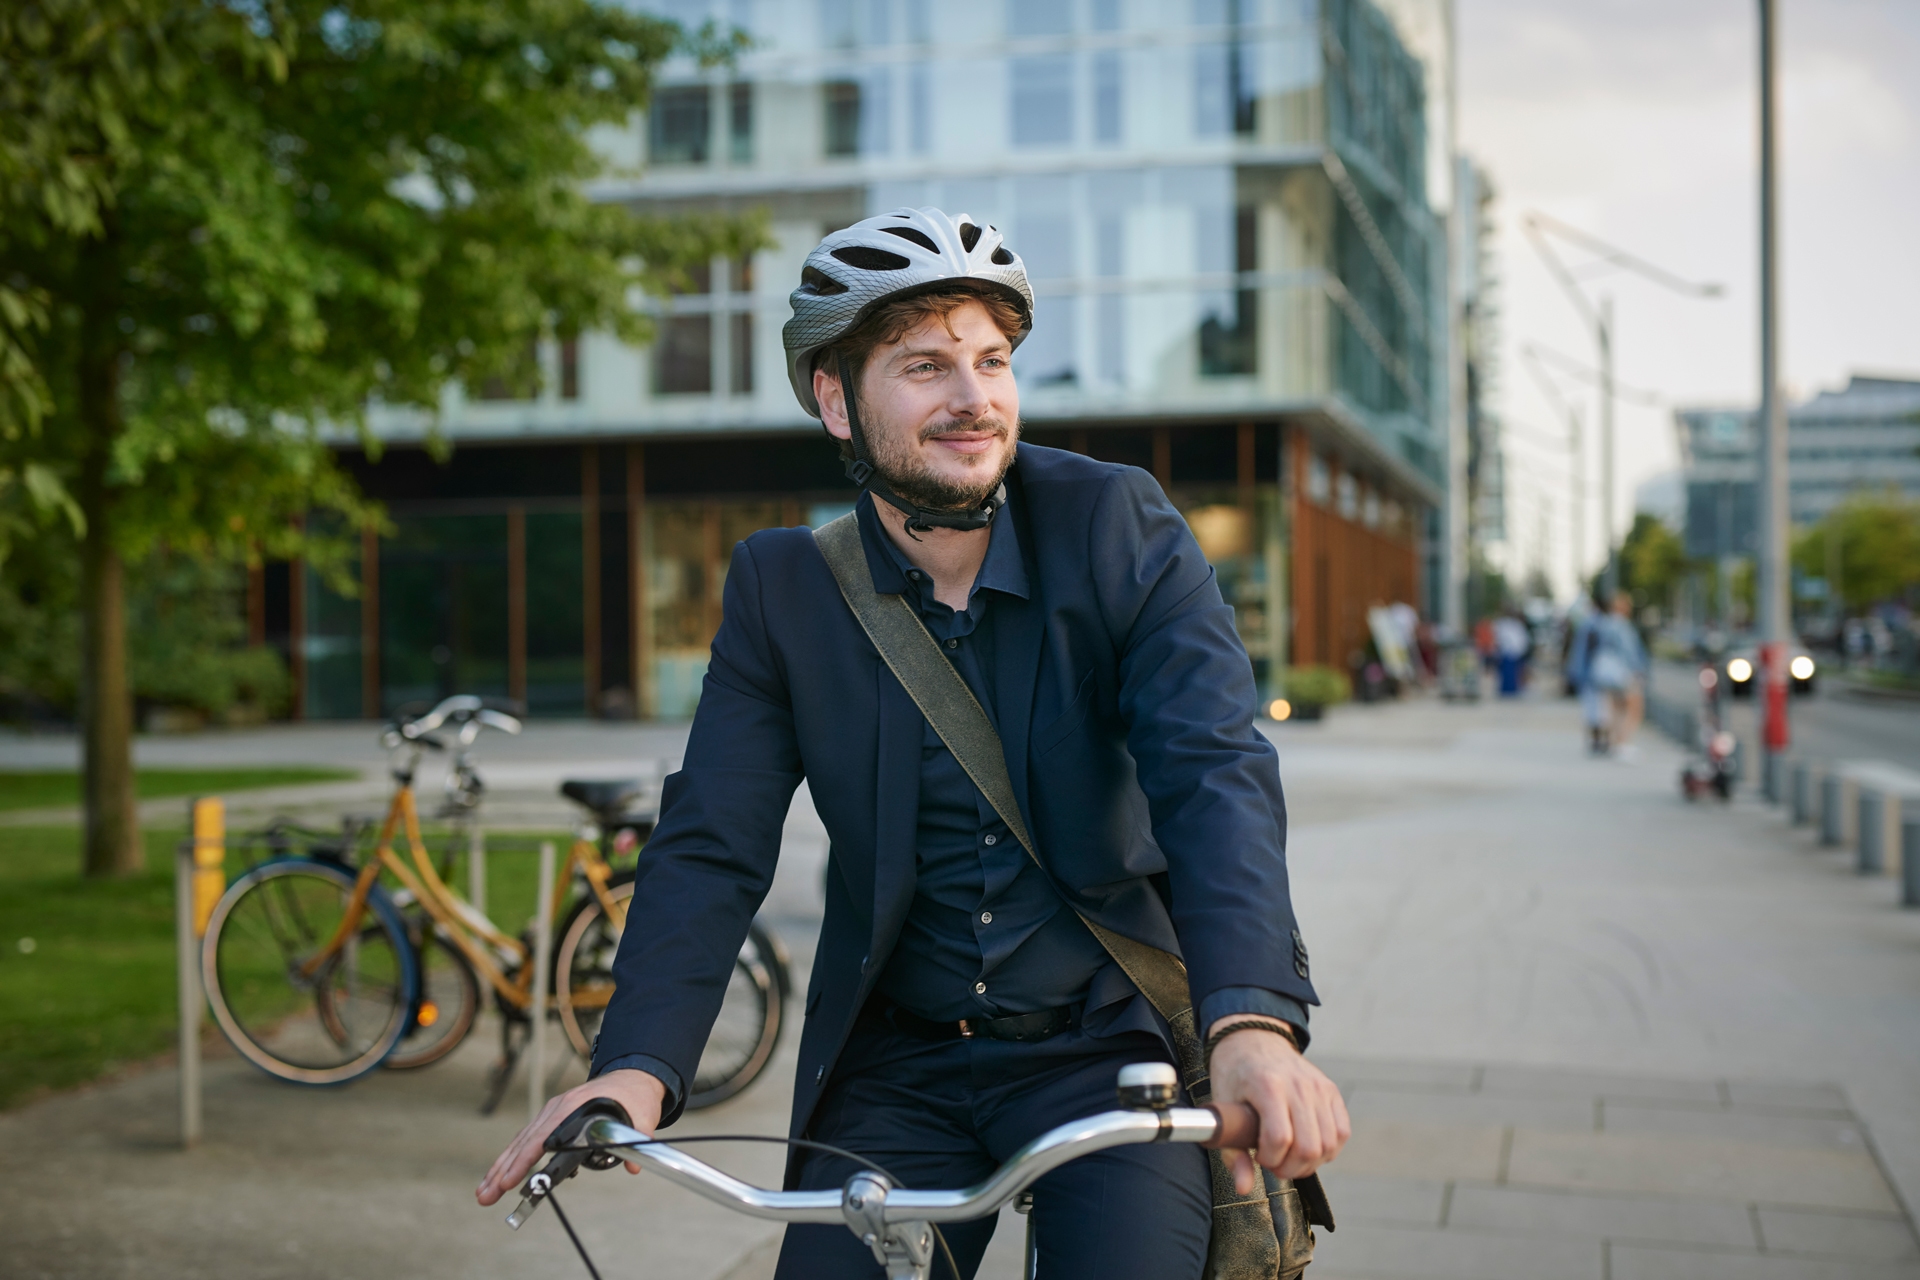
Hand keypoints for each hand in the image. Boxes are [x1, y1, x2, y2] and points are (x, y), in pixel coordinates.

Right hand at [475, 1068, 665, 1206]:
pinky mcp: (551, 1118)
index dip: (524, 1160)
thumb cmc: (633, 1095)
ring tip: (484, 1192)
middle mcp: (557, 1108)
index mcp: (573, 1107)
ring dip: (500, 1168)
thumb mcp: (641, 1115)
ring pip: (520, 1142)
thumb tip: (634, 1165)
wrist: (632, 1077)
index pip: (541, 1137)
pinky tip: (500, 1175)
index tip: (509, 1181)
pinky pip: (525, 1139)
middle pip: (523, 1142)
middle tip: (485, 1196)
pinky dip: (511, 1157)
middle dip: (502, 1171)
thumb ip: (637, 1138)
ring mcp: (552, 1112)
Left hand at [1205, 1018, 1349, 1195]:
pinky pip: (1342, 1132)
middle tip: (1275, 1163)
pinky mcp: (1331, 1090)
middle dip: (1290, 1168)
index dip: (1269, 1159)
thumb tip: (1243, 1188)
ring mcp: (1319, 1087)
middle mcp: (1298, 1085)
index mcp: (1267, 1085)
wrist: (1254, 1039)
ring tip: (1290, 1157)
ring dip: (1310, 1163)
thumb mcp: (1224, 1108)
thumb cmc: (1236, 1074)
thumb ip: (1233, 1152)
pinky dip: (1329, 1149)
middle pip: (1309, 1147)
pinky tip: (1309, 1147)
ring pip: (1329, 1144)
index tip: (1259, 1157)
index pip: (1280, 1138)